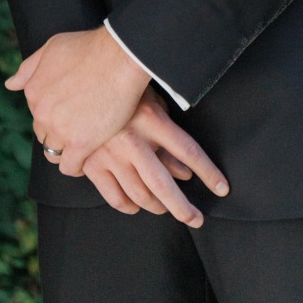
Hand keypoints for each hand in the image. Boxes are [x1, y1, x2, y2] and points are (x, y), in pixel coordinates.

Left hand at [5, 27, 149, 175]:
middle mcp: (41, 112)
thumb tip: (9, 84)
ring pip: (54, 152)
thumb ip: (29, 68)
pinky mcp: (79, 144)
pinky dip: (76, 166)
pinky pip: (70, 167)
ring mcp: (59, 129)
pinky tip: (87, 158)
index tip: (69, 109)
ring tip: (83, 142)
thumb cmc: (90, 47)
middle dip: (58, 130)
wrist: (120, 57)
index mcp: (33, 90)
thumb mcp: (52, 47)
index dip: (54, 111)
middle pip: (44, 133)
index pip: (37, 112)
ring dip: (66, 149)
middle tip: (79, 124)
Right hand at [82, 95, 228, 226]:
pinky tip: (136, 205)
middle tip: (196, 219)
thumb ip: (168, 136)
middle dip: (183, 208)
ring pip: (140, 195)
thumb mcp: (153, 102)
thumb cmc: (123, 90)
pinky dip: (129, 206)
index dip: (208, 172)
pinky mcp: (91, 164)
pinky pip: (115, 197)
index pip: (188, 151)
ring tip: (166, 208)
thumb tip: (185, 171)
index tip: (221, 188)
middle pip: (163, 185)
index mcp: (151, 119)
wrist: (81, 83)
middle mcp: (132, 140)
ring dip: (157, 207)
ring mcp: (110, 154)